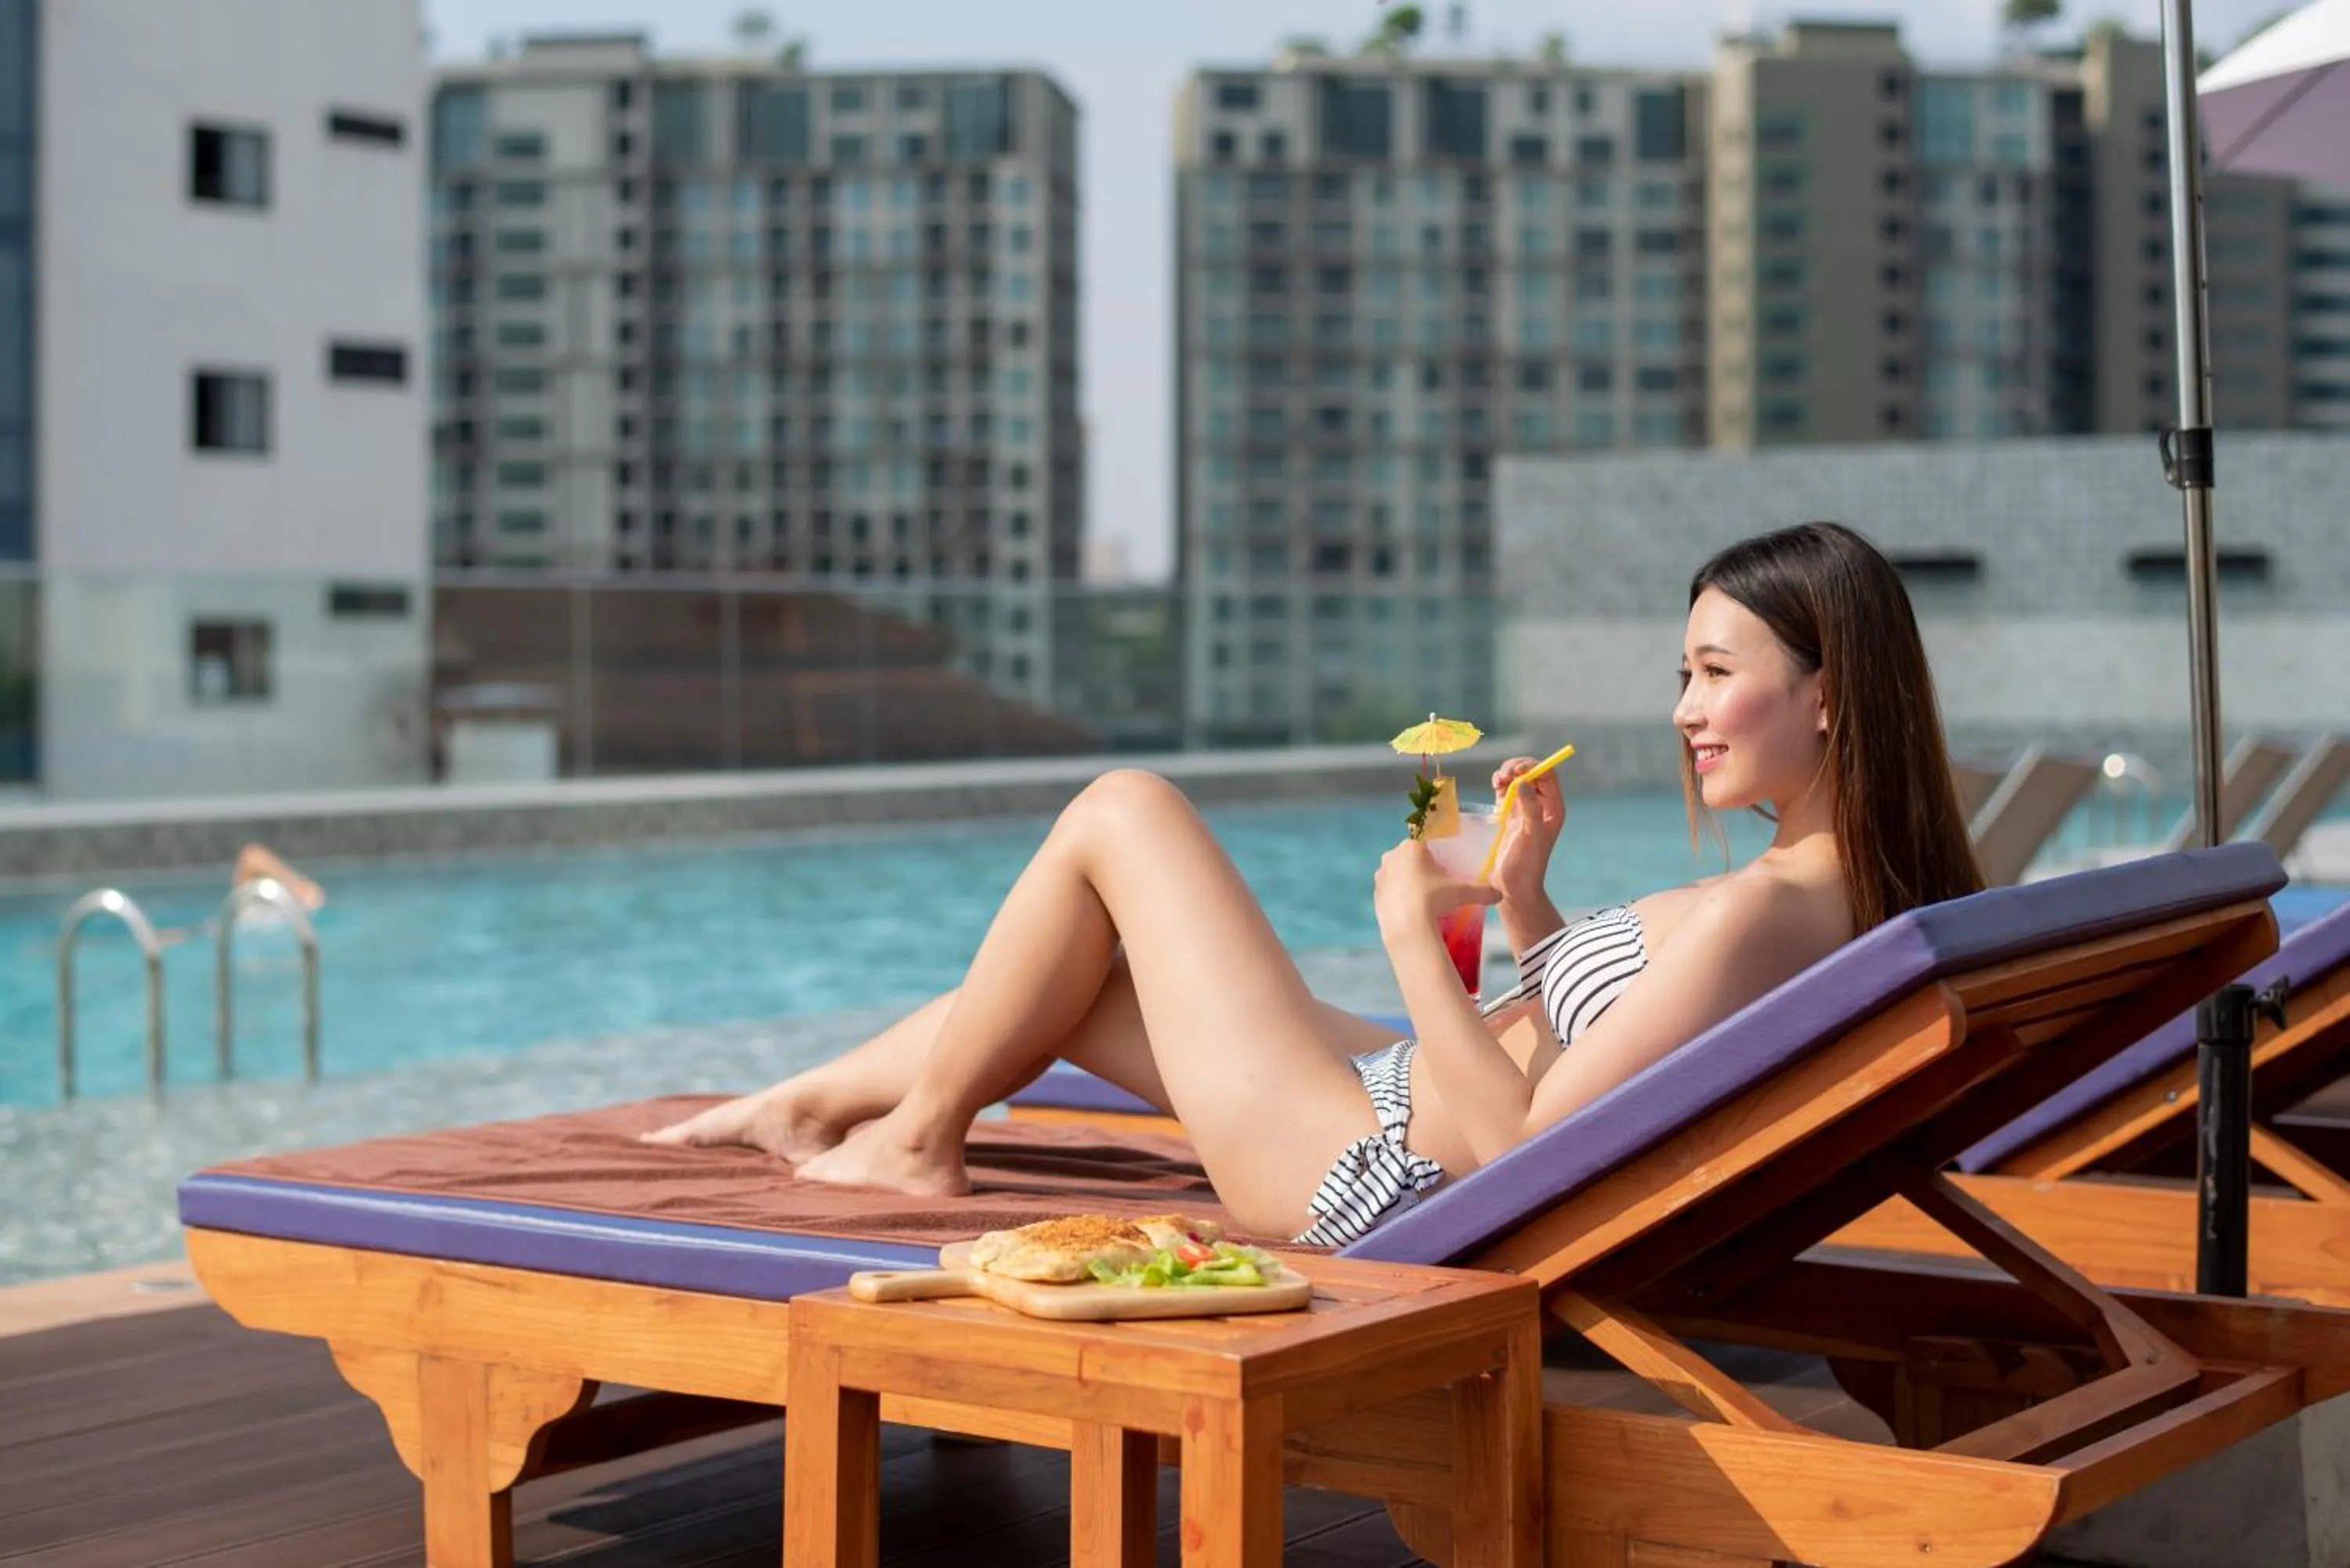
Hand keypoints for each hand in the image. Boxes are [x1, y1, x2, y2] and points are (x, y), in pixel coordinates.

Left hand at [1375, 838, 1501, 944]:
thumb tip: (1500, 895)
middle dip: (1421, 866)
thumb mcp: (1463, 892)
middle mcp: (1392, 855)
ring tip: (1423, 898)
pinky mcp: (1375, 893)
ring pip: (1397, 872)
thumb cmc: (1435, 900)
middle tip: (1436, 883)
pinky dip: (1398, 896)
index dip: (1435, 852)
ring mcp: (1381, 875)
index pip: (1425, 841)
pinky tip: (1410, 908)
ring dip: (1407, 880)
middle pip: (1409, 856)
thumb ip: (1483, 891)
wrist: (1407, 927)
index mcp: (1412, 846)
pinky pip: (1389, 890)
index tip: (1442, 866)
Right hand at [1488, 757, 1564, 903]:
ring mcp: (1523, 808)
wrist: (1513, 886)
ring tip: (1497, 780)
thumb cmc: (1527, 864)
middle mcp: (1540, 805)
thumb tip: (1522, 781)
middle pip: (1532, 773)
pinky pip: (1504, 790)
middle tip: (1505, 774)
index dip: (1533, 767)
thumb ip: (1529, 808)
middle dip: (1517, 768)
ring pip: (1517, 779)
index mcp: (1553, 808)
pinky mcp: (1508, 814)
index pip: (1547, 776)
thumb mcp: (1531, 835)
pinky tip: (1494, 785)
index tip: (1517, 770)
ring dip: (1506, 773)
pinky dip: (1499, 783)